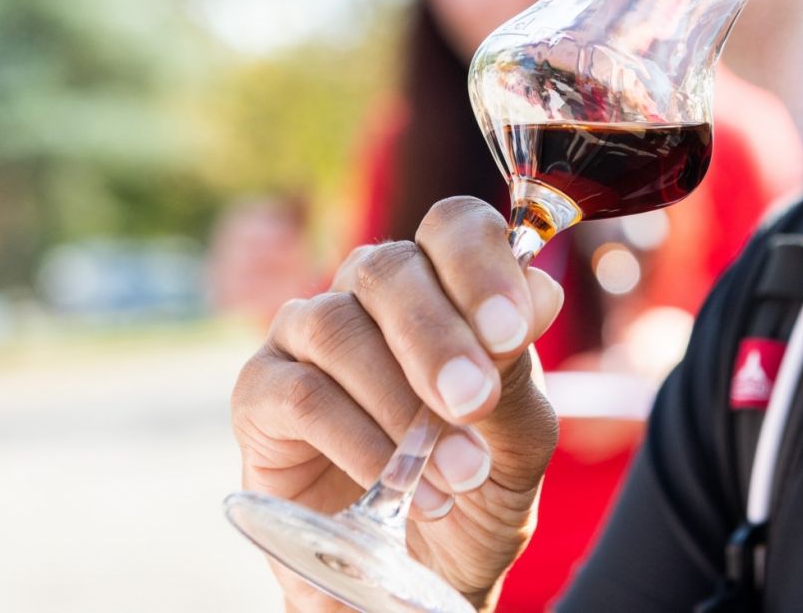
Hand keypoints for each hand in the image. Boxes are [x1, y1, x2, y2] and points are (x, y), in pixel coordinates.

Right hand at [231, 197, 564, 610]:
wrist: (418, 575)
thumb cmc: (473, 491)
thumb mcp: (516, 442)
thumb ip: (518, 371)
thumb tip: (542, 291)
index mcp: (440, 281)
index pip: (452, 228)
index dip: (480, 264)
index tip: (511, 329)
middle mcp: (368, 293)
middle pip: (389, 268)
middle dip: (438, 337)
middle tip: (475, 403)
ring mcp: (306, 337)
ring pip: (339, 328)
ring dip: (400, 402)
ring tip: (454, 472)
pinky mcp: (259, 394)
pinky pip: (300, 394)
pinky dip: (356, 440)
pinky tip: (393, 484)